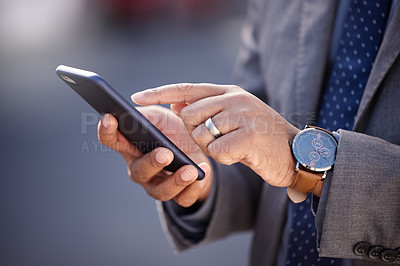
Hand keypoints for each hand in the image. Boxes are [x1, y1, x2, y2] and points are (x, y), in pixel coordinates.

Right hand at [97, 105, 212, 206]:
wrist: (198, 149)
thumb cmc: (173, 131)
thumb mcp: (162, 117)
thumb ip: (149, 113)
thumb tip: (138, 101)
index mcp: (132, 146)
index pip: (112, 139)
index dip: (107, 130)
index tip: (110, 117)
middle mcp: (141, 168)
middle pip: (139, 170)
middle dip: (152, 162)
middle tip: (165, 153)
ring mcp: (158, 184)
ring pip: (160, 191)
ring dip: (175, 181)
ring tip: (190, 170)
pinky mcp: (179, 194)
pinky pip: (183, 199)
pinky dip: (194, 189)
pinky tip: (202, 175)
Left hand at [131, 83, 299, 186]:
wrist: (296, 152)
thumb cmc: (260, 136)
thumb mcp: (235, 115)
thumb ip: (208, 107)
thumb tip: (176, 103)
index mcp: (229, 92)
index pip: (187, 89)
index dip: (159, 93)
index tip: (136, 98)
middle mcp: (234, 99)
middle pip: (188, 116)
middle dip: (196, 134)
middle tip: (218, 139)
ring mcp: (242, 115)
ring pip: (201, 135)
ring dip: (212, 148)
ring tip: (234, 146)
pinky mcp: (248, 136)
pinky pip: (217, 152)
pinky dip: (224, 159)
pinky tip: (241, 155)